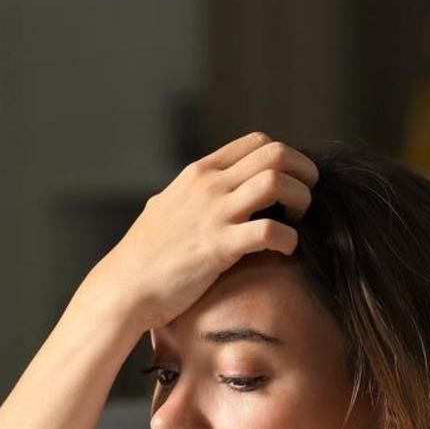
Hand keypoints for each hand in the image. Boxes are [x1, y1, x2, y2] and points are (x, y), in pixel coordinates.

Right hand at [80, 132, 318, 330]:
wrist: (124, 287)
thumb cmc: (142, 255)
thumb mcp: (163, 208)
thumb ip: (185, 196)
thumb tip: (188, 193)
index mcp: (199, 173)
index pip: (256, 142)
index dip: (284, 158)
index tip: (289, 182)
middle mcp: (209, 186)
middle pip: (275, 154)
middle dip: (302, 172)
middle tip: (305, 198)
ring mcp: (214, 215)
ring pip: (277, 182)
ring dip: (300, 199)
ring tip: (297, 221)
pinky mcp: (219, 248)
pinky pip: (270, 231)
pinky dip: (289, 239)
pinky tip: (286, 250)